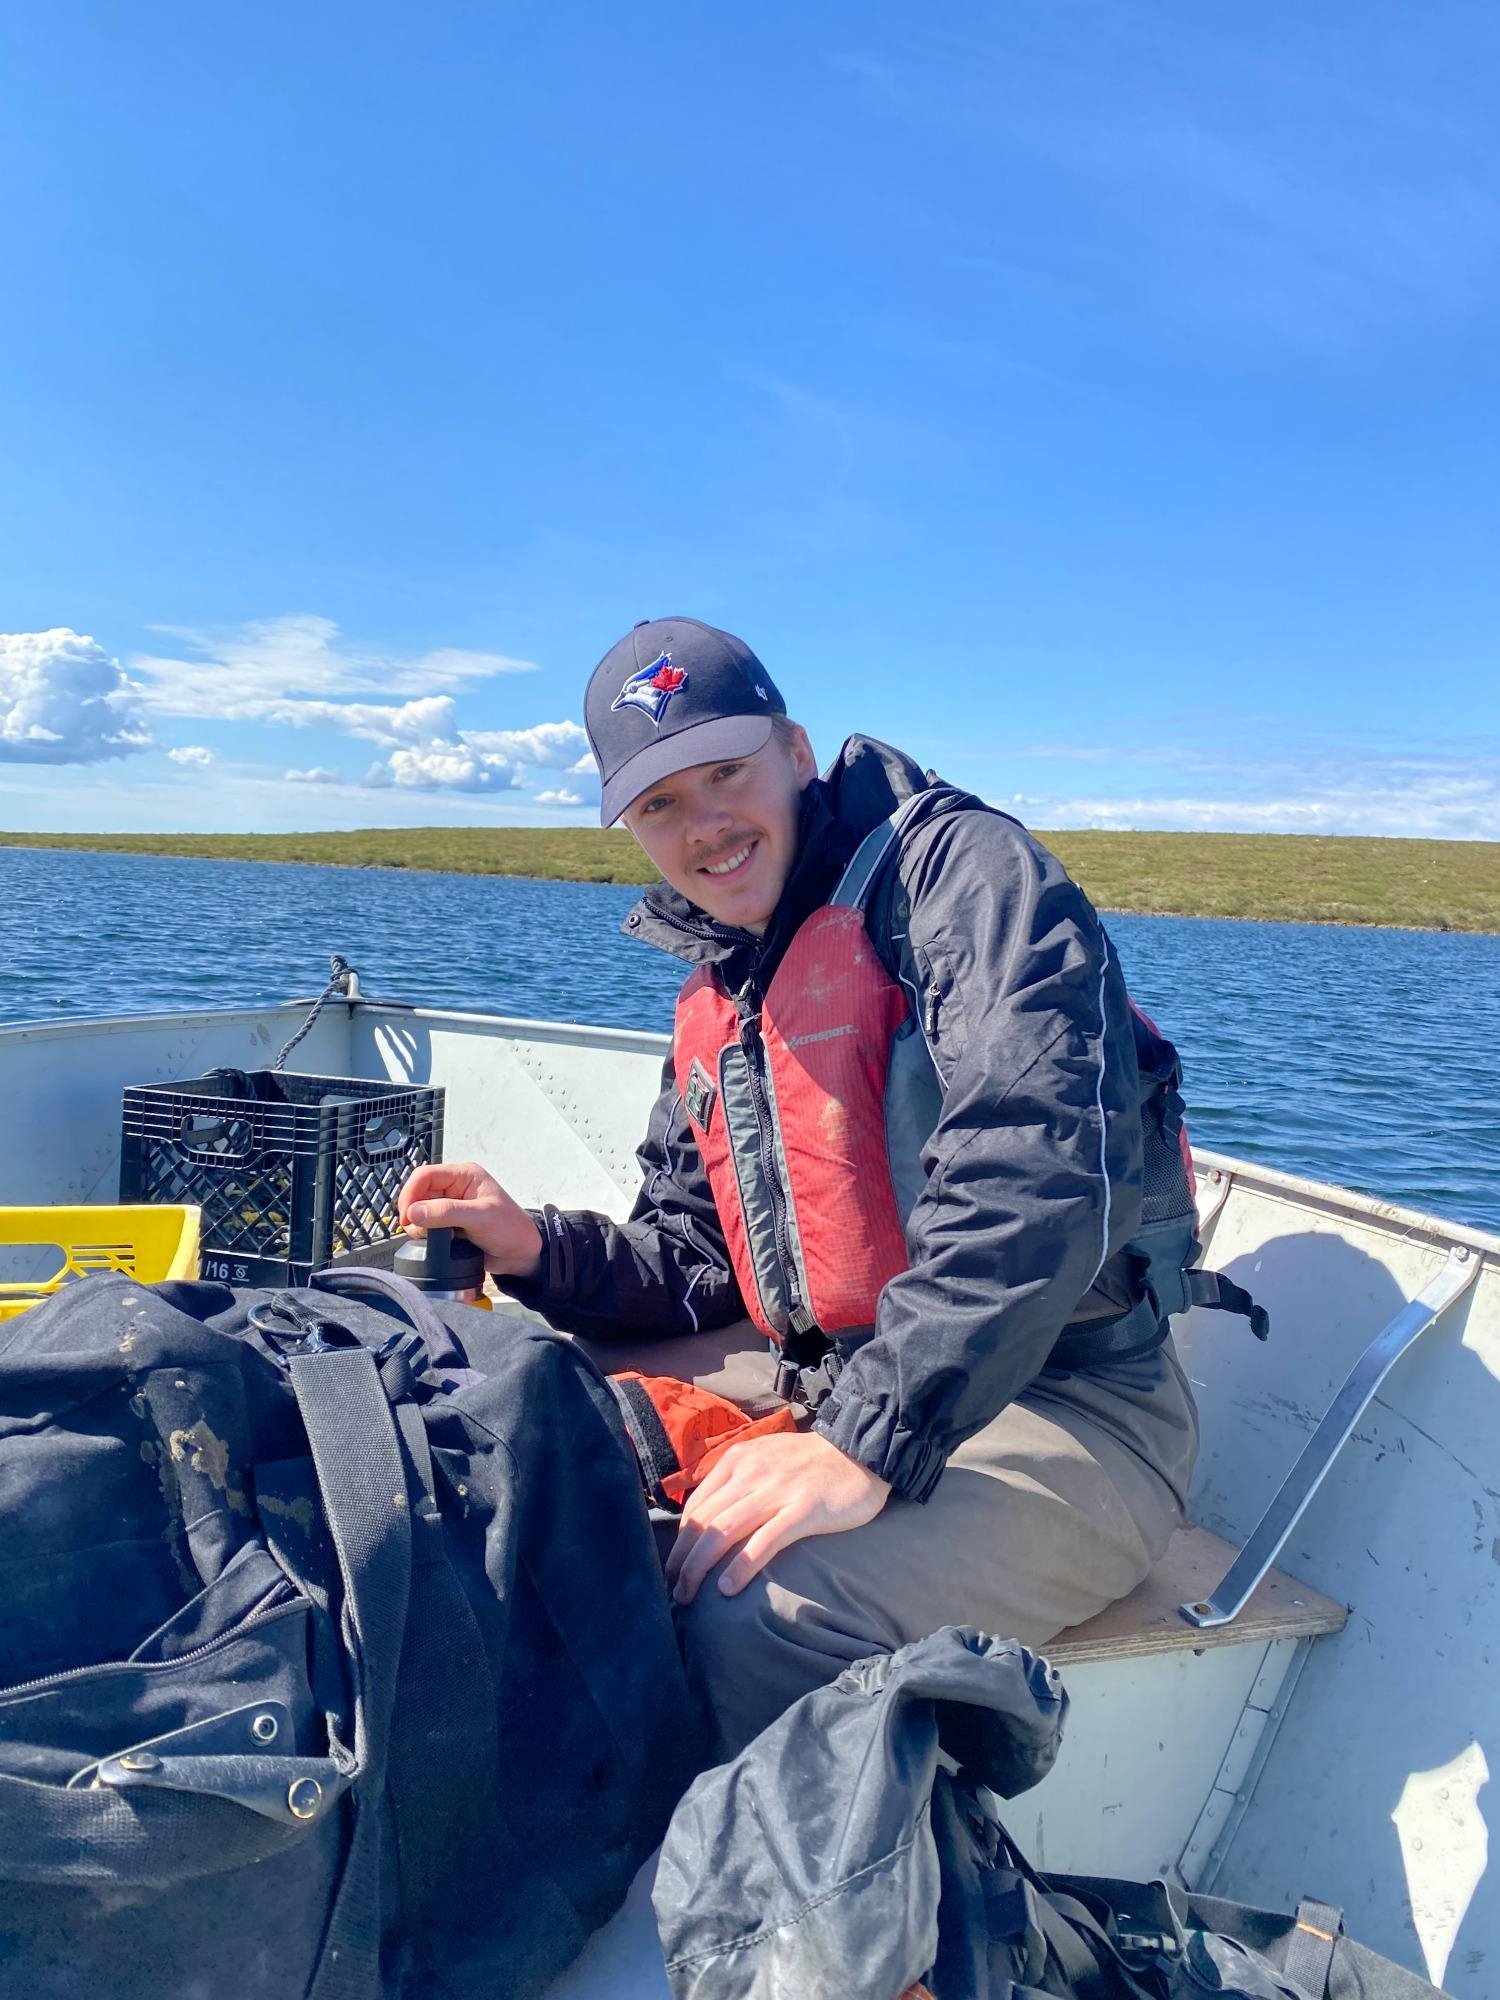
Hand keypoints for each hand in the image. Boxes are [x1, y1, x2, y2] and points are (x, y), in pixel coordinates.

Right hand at [397, 1161, 543, 1279]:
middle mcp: (454, 1188)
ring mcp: (450, 1207)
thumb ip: (447, 1212)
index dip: (411, 1193)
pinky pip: (426, 1227)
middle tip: (423, 1232)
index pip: (425, 1175)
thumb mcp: (481, 1217)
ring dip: (422, 1227)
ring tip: (442, 1238)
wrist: (521, 1254)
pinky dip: (427, 1236)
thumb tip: (414, 1212)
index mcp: (464, 1176)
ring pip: (419, 1212)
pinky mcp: (448, 1224)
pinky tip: (443, 1243)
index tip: (407, 1215)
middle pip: (417, 1194)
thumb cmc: (511, 1228)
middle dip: (415, 1213)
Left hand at [665, 1431, 890, 1605]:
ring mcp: (778, 1490)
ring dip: (700, 1568)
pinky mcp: (804, 1509)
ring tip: (689, 1596)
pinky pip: (765, 1540)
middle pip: (705, 1522)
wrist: (861, 1450)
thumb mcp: (764, 1457)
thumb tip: (710, 1519)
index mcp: (738, 1460)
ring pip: (725, 1532)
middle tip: (676, 1592)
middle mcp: (751, 1473)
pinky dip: (742, 1566)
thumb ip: (738, 1481)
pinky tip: (728, 1588)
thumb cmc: (810, 1462)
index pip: (697, 1507)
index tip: (676, 1569)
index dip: (682, 1542)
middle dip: (683, 1560)